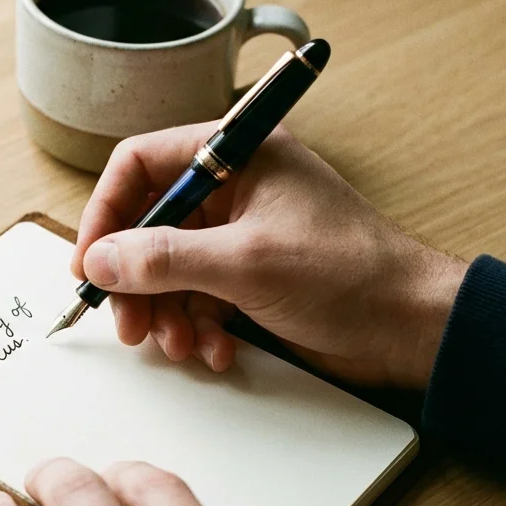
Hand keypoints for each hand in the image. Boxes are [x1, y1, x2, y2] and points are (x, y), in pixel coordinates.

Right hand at [71, 122, 467, 387]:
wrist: (414, 328)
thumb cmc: (351, 275)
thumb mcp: (246, 263)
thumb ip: (164, 258)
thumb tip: (101, 258)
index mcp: (238, 155)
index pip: (142, 164)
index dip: (107, 212)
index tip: (92, 262)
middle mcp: (235, 188)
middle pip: (148, 223)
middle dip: (135, 279)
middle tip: (129, 324)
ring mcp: (242, 234)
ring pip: (169, 268)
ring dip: (165, 312)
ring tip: (180, 345)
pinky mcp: (251, 277)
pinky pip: (198, 297)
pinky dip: (196, 326)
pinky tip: (215, 351)